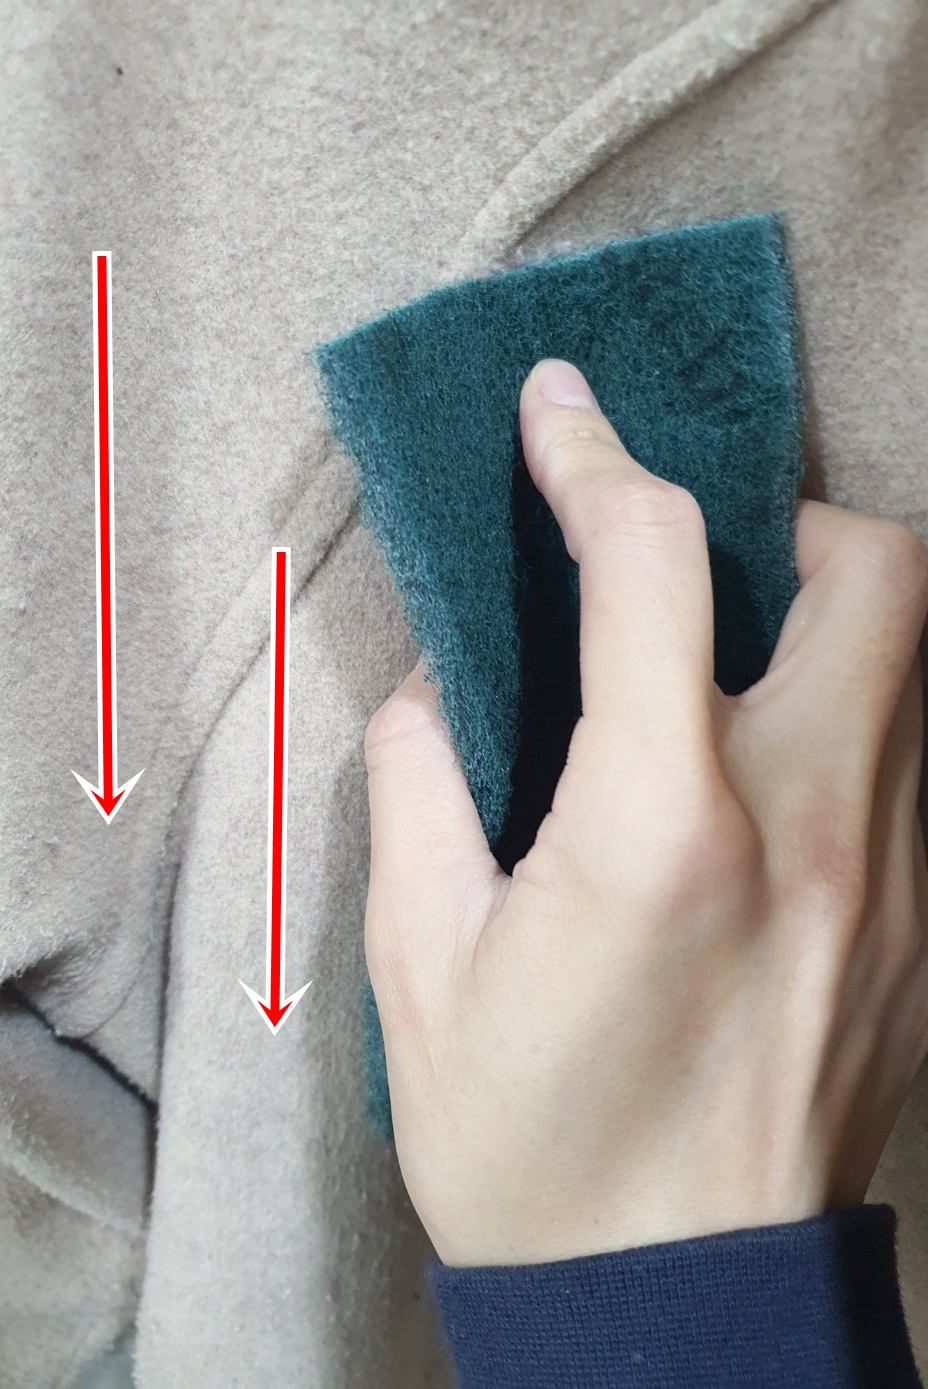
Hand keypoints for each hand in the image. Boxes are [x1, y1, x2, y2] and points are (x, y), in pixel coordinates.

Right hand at [362, 357, 927, 1267]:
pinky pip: (922, 766)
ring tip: (742, 657)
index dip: (596, 455)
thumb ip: (419, 791)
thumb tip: (436, 694)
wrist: (674, 1313)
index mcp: (660, 826)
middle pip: (876, 572)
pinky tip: (777, 783)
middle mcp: (810, 827)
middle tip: (705, 563)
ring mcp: (897, 881)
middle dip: (787, 521)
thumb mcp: (424, 969)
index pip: (652, 560)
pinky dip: (859, 722)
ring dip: (839, 616)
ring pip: (924, 662)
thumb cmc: (535, 1152)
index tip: (560, 412)